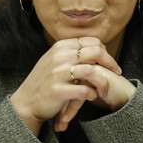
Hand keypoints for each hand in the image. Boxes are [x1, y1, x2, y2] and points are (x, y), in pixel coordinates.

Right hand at [10, 37, 128, 134]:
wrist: (26, 102)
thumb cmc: (44, 82)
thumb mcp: (54, 60)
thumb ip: (71, 52)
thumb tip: (95, 46)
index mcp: (60, 47)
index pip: (91, 41)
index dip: (105, 51)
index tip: (109, 61)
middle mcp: (59, 57)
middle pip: (96, 51)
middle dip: (110, 62)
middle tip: (116, 72)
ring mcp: (58, 74)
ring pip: (91, 71)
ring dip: (103, 80)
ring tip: (105, 86)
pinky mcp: (58, 91)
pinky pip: (84, 91)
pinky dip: (93, 94)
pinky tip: (93, 96)